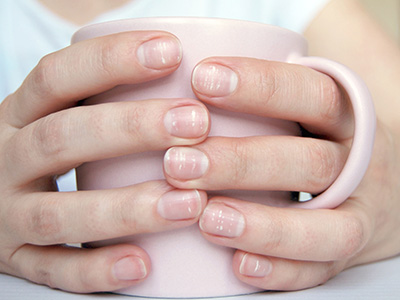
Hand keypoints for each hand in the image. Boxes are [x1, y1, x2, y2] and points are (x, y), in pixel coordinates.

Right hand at [0, 31, 209, 291]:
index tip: (172, 51)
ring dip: (125, 208)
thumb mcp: (61, 115)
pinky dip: (96, 270)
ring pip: (57, 214)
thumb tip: (183, 73)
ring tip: (190, 203)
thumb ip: (104, 100)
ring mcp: (6, 214)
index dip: (111, 60)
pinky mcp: (17, 259)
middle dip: (131, 129)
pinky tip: (143, 265)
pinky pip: (53, 270)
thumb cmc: (48, 148)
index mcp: (18, 115)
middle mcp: (5, 160)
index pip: (56, 77)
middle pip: (61, 139)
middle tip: (196, 124)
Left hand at [163, 56, 399, 289]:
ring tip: (206, 219)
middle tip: (178, 163)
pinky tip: (238, 265)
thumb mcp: (309, 104)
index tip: (201, 79)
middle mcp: (358, 165)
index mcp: (347, 118)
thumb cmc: (321, 136)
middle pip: (311, 163)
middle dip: (242, 163)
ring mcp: (358, 213)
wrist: (380, 183)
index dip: (260, 85)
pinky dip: (281, 270)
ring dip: (264, 225)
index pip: (312, 93)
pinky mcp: (345, 255)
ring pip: (327, 227)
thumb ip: (268, 92)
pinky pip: (322, 269)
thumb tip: (190, 74)